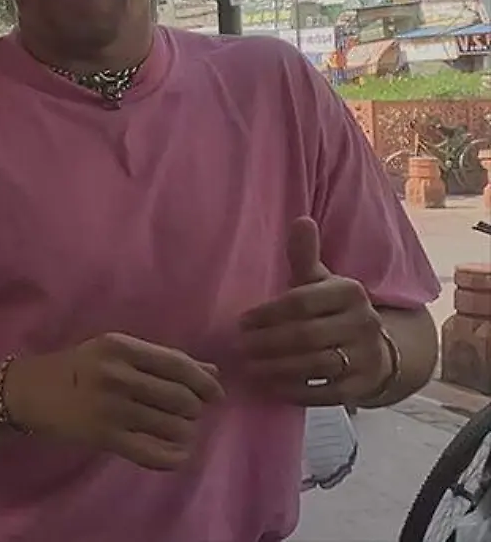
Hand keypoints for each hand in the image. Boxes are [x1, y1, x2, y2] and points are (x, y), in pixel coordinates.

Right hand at [7, 332, 224, 471]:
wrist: (26, 392)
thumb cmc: (74, 368)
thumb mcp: (113, 353)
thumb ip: (161, 361)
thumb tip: (212, 373)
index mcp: (121, 347)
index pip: (179, 365)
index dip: (205, 383)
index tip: (215, 395)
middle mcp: (117, 375)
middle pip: (182, 399)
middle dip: (193, 410)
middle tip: (184, 414)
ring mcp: (111, 408)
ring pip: (174, 427)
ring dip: (184, 433)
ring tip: (176, 431)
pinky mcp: (104, 437)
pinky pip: (155, 453)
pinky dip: (174, 457)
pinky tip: (175, 453)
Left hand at [239, 217, 388, 406]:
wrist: (373, 348)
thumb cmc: (330, 308)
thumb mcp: (318, 280)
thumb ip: (304, 255)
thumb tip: (301, 219)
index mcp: (350, 292)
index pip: (301, 303)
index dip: (267, 314)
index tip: (241, 322)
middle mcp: (364, 323)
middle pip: (306, 335)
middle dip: (268, 342)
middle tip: (239, 346)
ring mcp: (367, 356)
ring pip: (316, 364)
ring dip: (278, 368)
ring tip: (249, 367)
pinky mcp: (363, 385)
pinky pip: (327, 393)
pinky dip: (297, 391)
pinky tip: (272, 387)